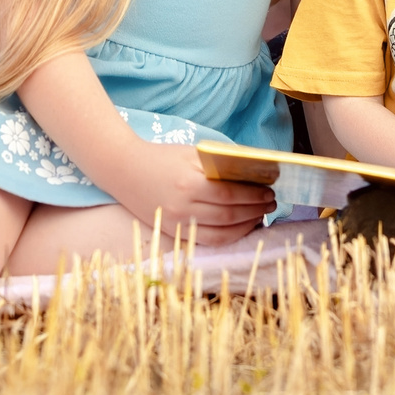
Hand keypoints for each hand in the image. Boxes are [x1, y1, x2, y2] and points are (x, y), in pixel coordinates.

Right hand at [120, 143, 276, 245]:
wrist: (123, 170)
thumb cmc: (161, 157)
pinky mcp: (173, 232)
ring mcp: (177, 223)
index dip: (254, 196)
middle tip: (271, 204)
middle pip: (229, 215)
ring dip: (246, 226)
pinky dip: (228, 237)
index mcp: (189, 183)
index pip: (230, 194)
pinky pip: (207, 240)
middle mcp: (184, 207)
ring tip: (260, 216)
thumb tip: (253, 173)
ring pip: (221, 233)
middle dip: (255, 211)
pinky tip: (241, 228)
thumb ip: (219, 165)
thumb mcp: (191, 154)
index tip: (270, 192)